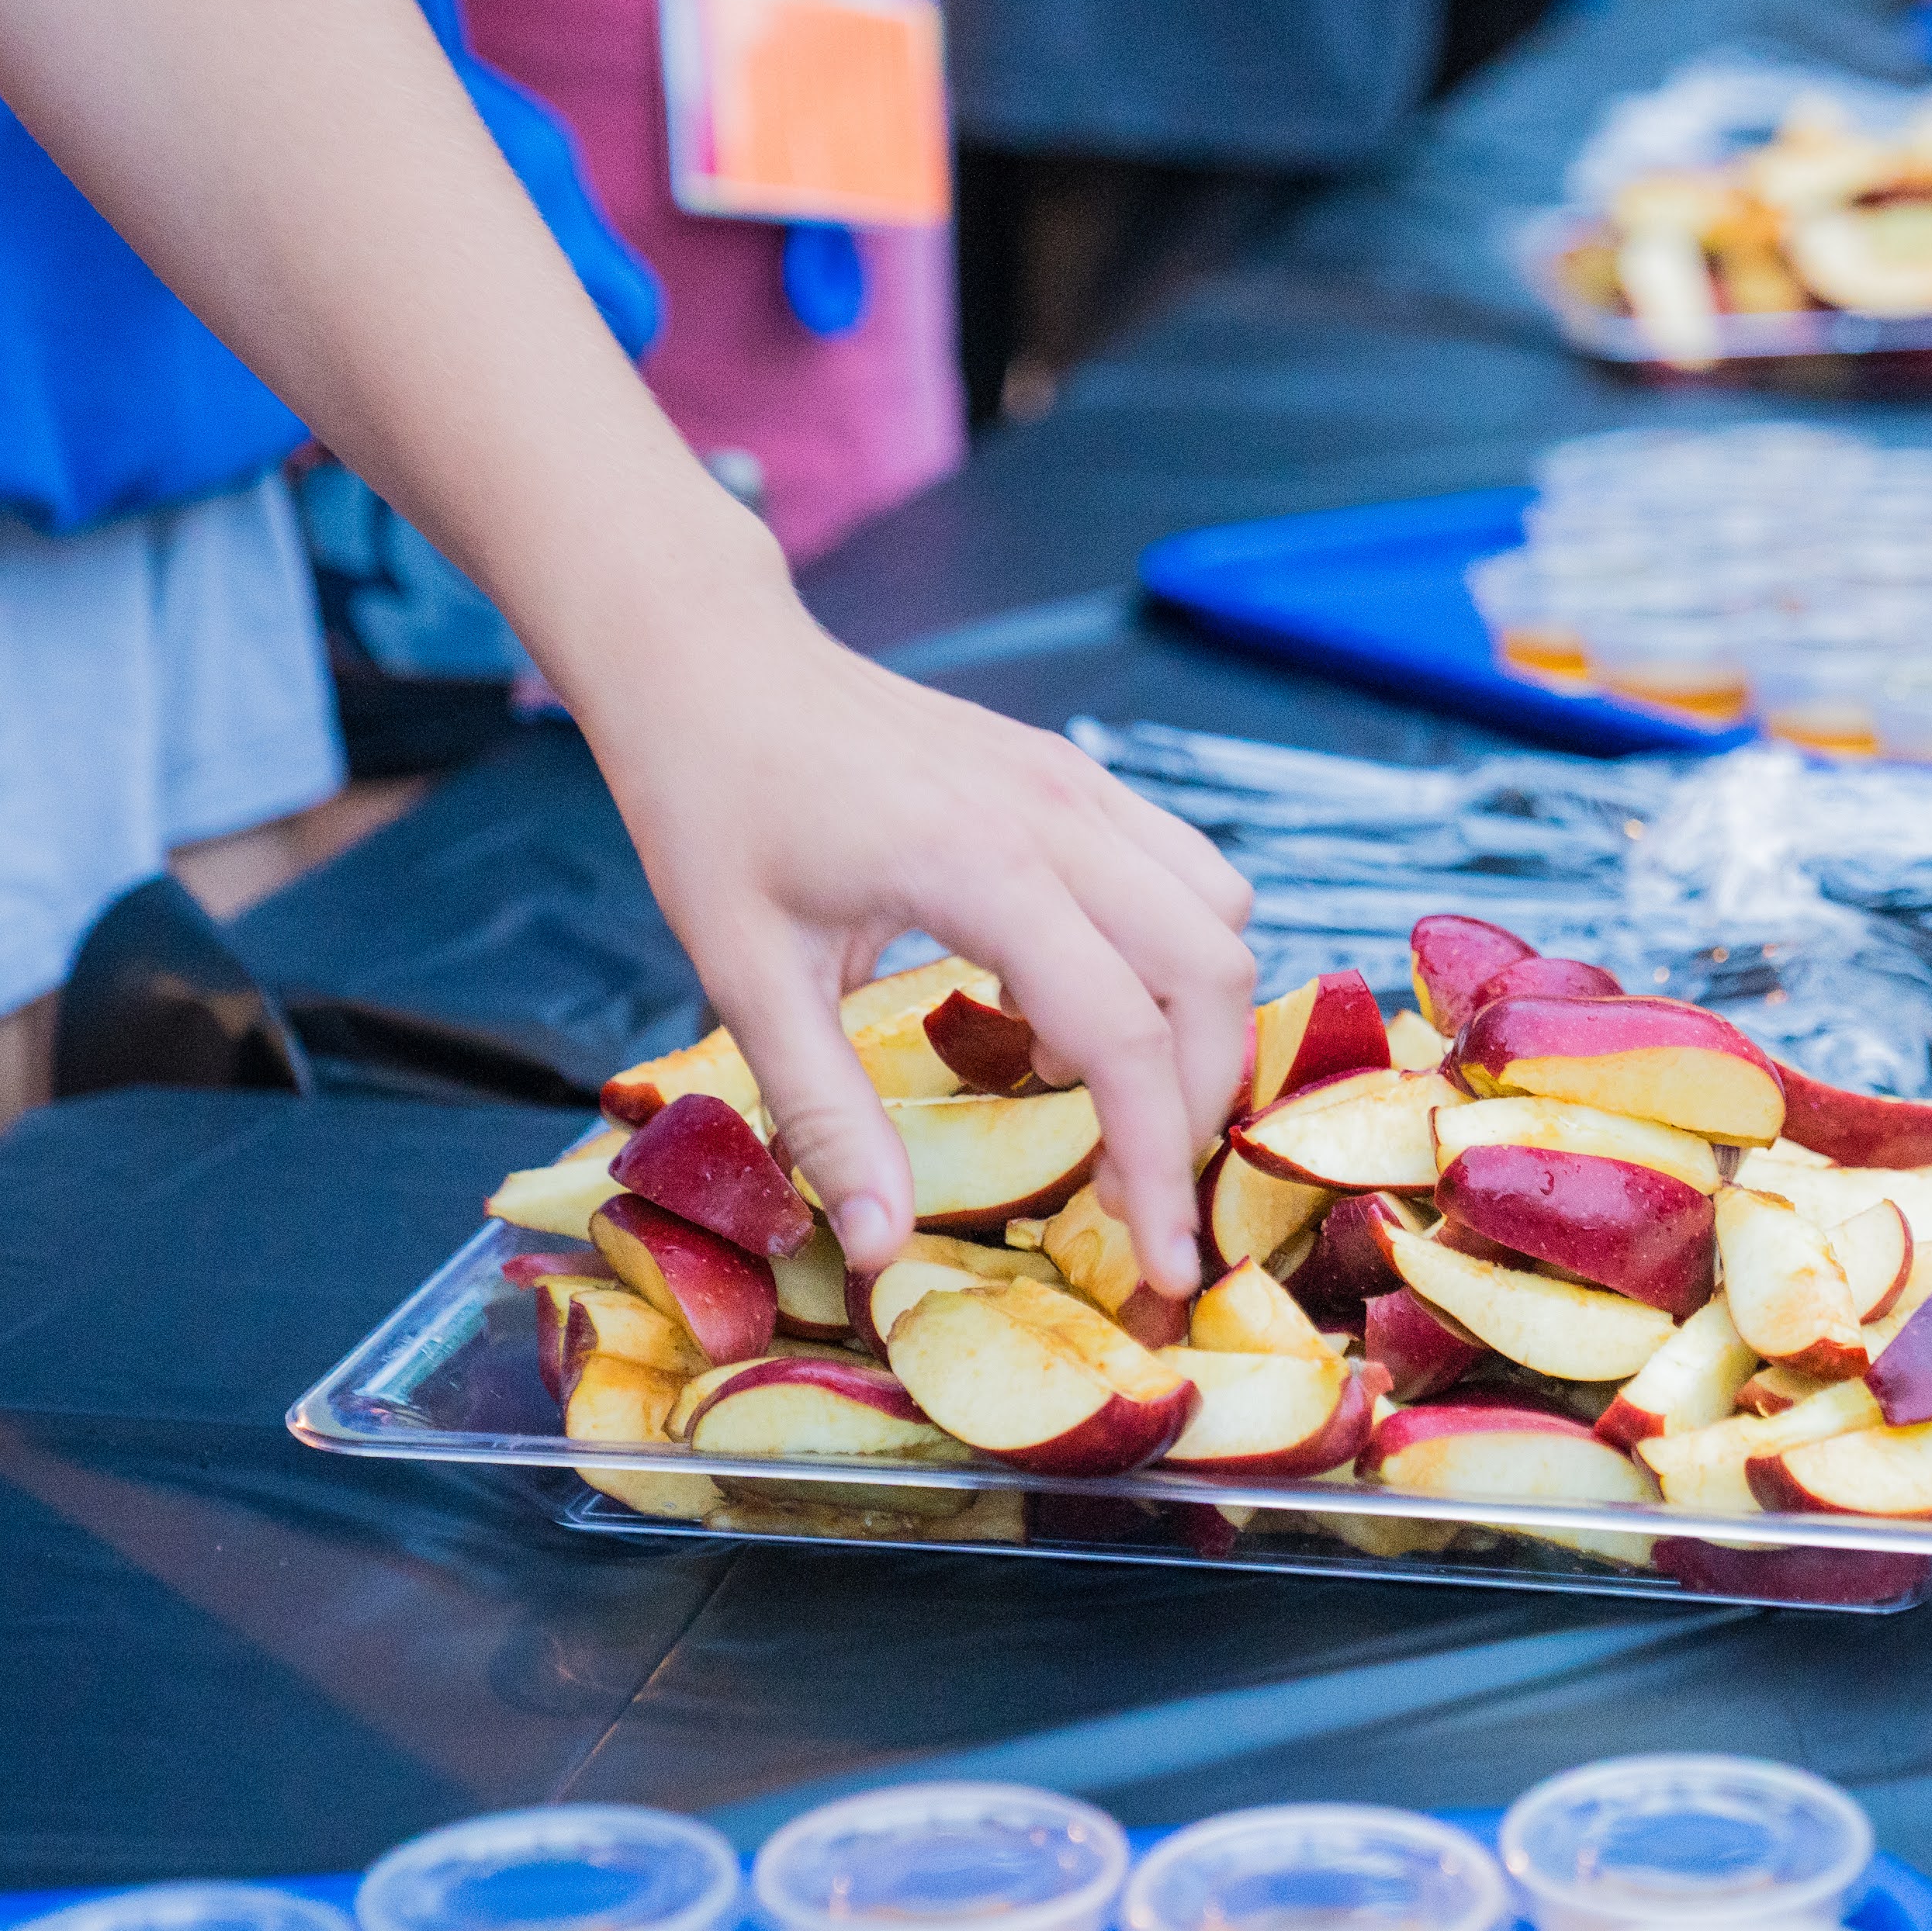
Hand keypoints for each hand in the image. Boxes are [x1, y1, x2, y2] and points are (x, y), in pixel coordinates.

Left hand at [571, 580, 1255, 1296]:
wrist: (713, 666)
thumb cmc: (714, 810)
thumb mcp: (745, 976)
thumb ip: (826, 1114)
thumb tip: (882, 1244)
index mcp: (980, 867)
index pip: (1127, 1038)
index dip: (1159, 1163)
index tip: (1163, 1264)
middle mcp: (1057, 816)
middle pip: (1211, 977)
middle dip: (1197, 1102)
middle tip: (1127, 1189)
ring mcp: (1076, 785)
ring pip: (1218, 916)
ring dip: (1194, 1021)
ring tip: (1101, 1092)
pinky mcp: (1072, 775)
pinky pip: (1182, 870)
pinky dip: (1169, 954)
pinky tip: (1073, 1002)